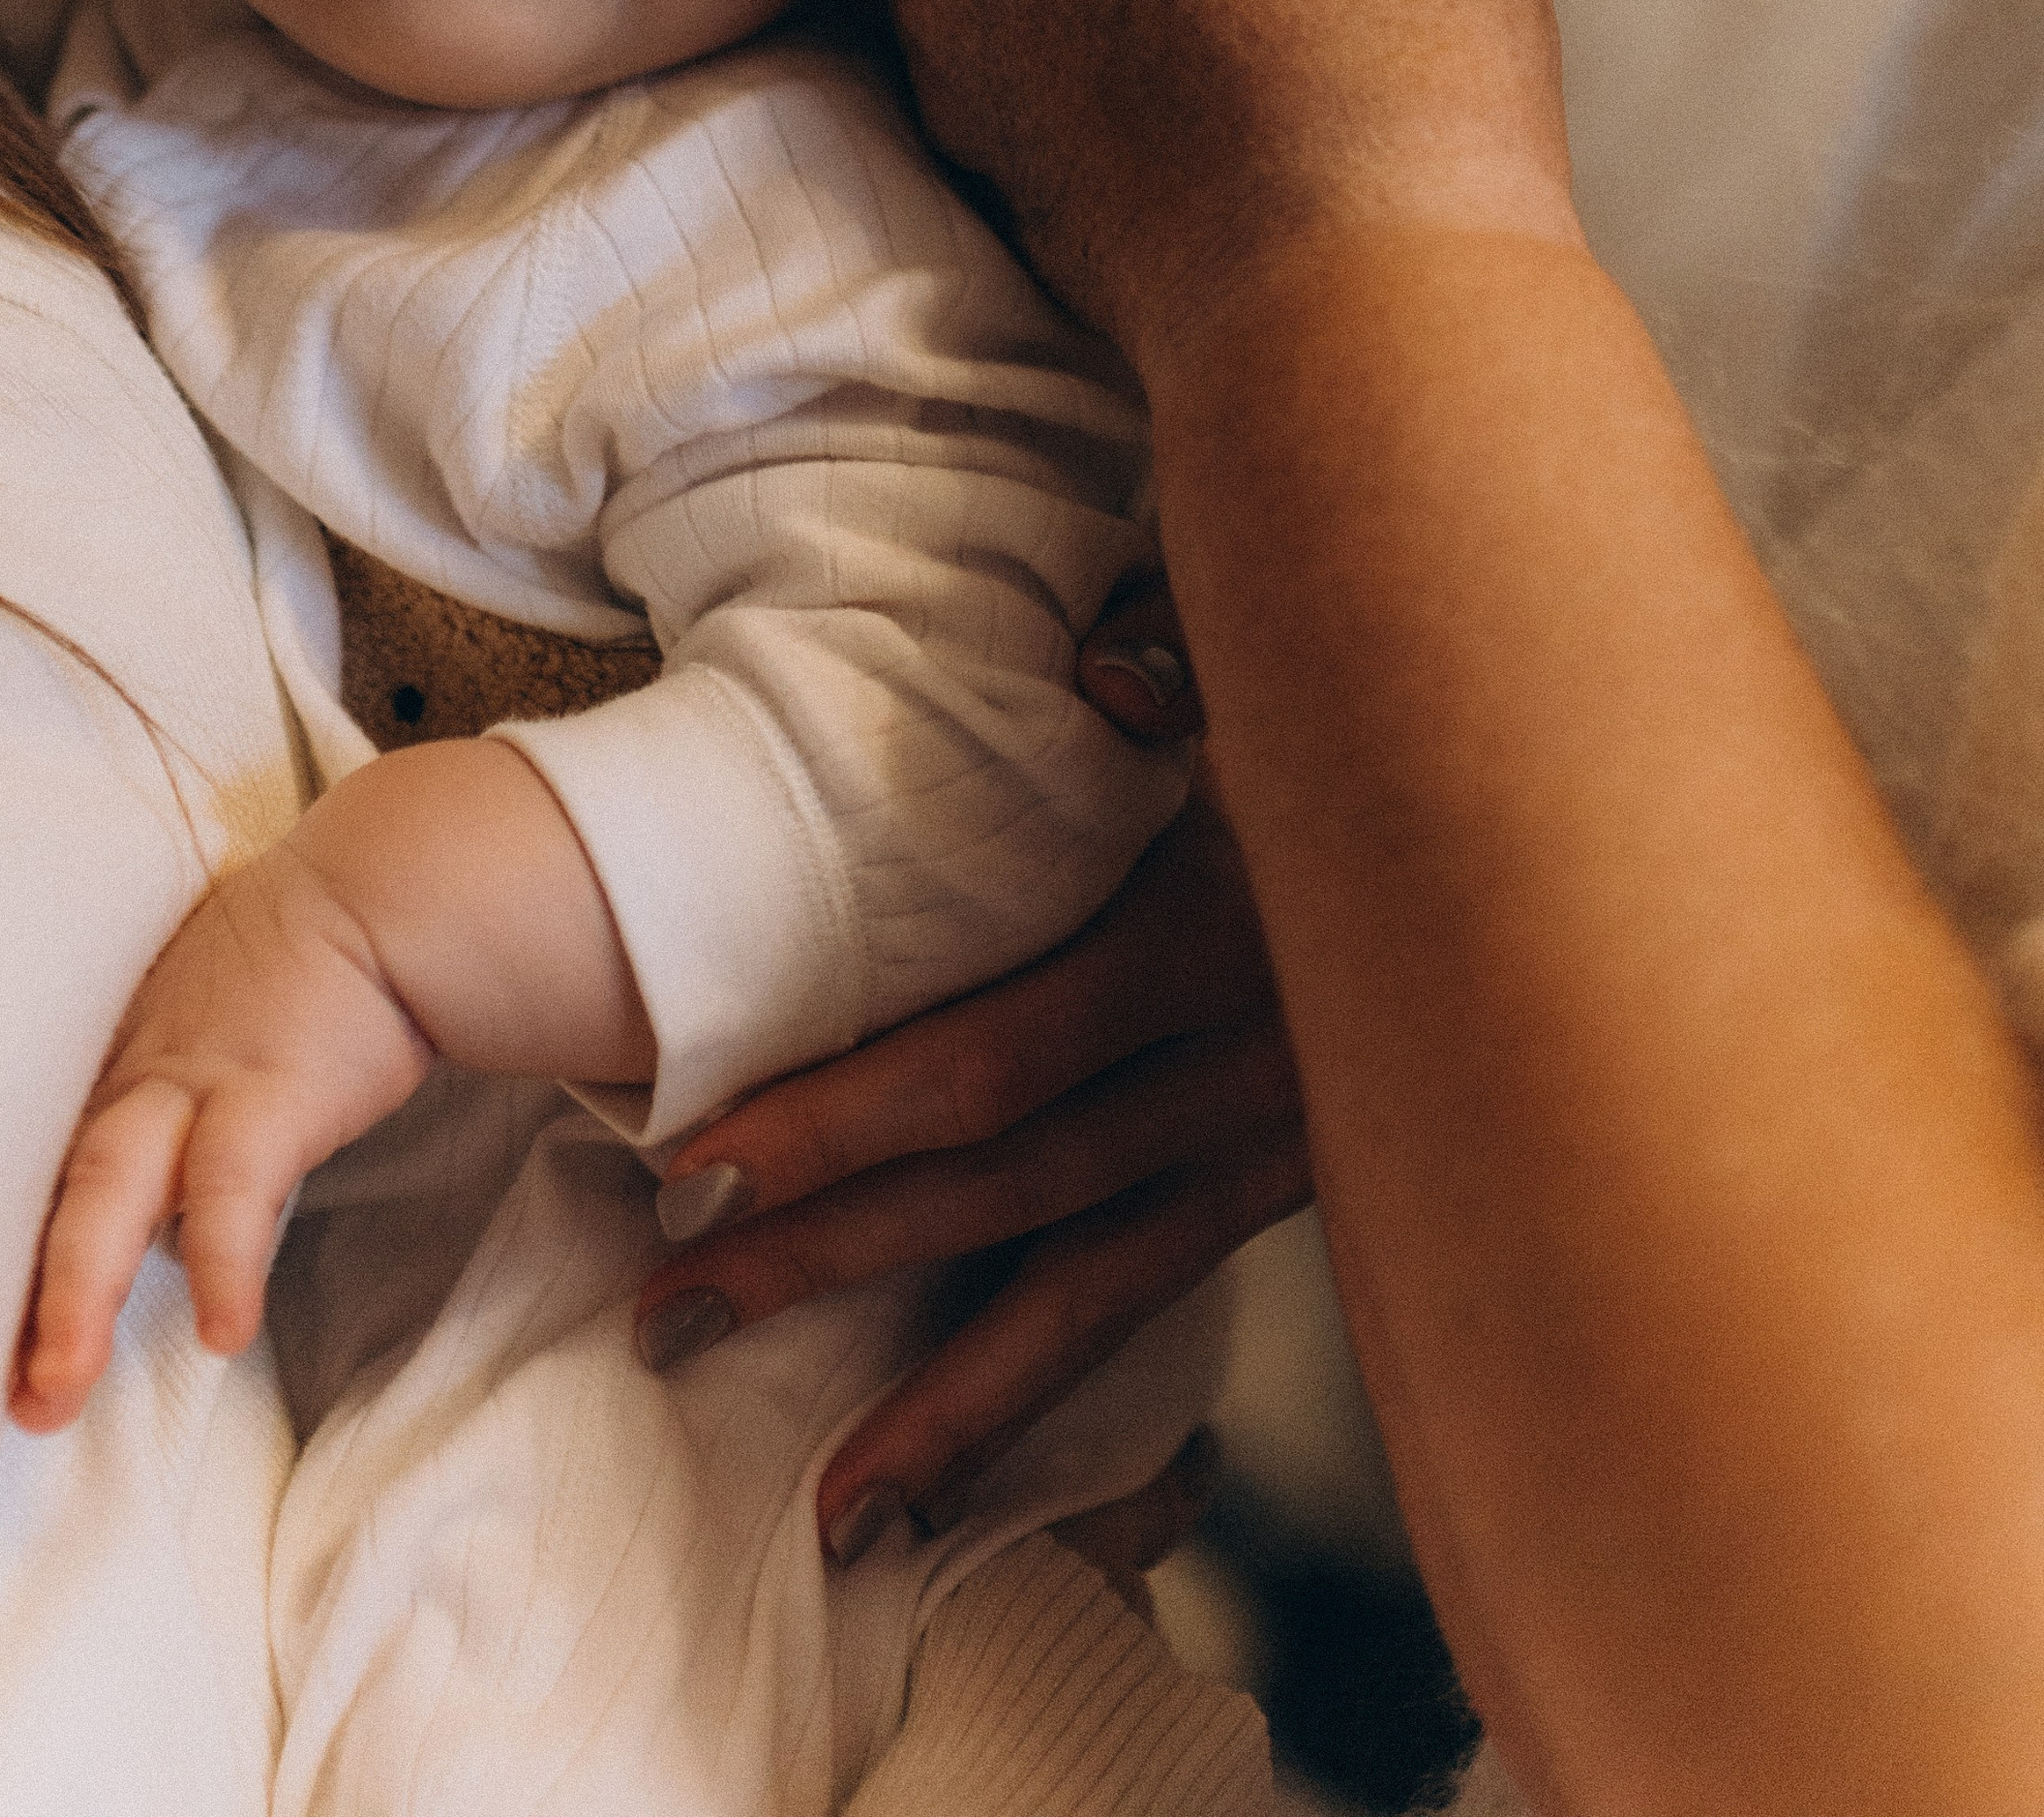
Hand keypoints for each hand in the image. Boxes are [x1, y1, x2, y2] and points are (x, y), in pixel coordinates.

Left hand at [8, 836, 432, 1432]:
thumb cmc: (301, 957)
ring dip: (78, 1291)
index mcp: (116, 1061)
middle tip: (13, 1393)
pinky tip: (226, 1332)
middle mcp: (136, 1075)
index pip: (38, 1171)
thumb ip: (161, 1084)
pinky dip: (223, 1262)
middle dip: (26, 1295)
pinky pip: (232, 1192)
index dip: (5, 1256)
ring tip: (60, 1384)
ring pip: (108, 1190)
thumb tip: (151, 1194)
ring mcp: (196, 1082)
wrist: (380, 892)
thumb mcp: (200, 1013)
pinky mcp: (271, 1095)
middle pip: (55, 1186)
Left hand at [633, 716, 1304, 1564]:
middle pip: (1004, 1181)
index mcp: (1205, 933)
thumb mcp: (1268, 689)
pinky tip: (922, 1491)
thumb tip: (1105, 674)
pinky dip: (1024, 1404)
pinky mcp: (1268, 1199)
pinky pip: (1131, 1315)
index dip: (846, 1117)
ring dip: (934, 1397)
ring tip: (813, 1500)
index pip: (998, 1053)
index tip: (692, 1159)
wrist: (1504, 861)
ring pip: (1074, 1290)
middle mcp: (1237, 1063)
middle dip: (830, 1248)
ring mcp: (1262, 1148)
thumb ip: (1177, 668)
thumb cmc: (1339, 744)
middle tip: (666, 1306)